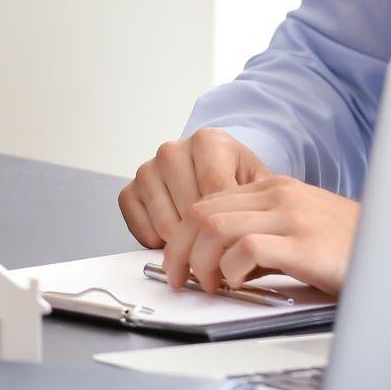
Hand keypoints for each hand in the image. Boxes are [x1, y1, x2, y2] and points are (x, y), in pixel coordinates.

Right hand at [118, 129, 269, 248]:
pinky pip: (140, 227)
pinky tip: (178, 236)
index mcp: (207, 140)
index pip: (214, 189)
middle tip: (224, 249)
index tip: (241, 241)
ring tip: (203, 242)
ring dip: (185, 241)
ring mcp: (148, 169)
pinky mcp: (129, 191)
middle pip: (189, 210)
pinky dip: (159, 242)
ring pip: (165, 223)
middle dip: (208, 237)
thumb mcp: (260, 185)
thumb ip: (258, 204)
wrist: (218, 173)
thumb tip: (247, 240)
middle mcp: (172, 150)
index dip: (228, 222)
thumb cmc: (238, 180)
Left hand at [158, 176, 358, 295]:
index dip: (185, 235)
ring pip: (215, 226)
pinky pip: (246, 249)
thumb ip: (260, 238)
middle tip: (180, 278)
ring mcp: (292, 217)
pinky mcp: (305, 244)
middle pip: (202, 212)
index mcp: (275, 188)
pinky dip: (229, 269)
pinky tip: (236, 284)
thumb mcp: (298, 234)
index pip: (208, 202)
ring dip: (200, 260)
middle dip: (180, 248)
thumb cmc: (351, 249)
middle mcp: (279, 195)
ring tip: (207, 284)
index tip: (180, 262)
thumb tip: (219, 264)